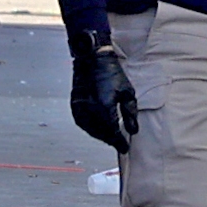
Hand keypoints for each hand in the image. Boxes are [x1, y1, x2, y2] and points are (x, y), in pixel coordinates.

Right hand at [68, 32, 140, 154]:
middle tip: (119, 142)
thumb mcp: (127, 93)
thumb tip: (133, 131)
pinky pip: (83, 123)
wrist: (92, 58)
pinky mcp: (74, 105)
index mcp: (105, 108)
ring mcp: (80, 108)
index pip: (113, 134)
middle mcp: (90, 110)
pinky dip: (91, 128)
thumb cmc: (111, 73)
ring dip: (101, 136)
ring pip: (91, 131)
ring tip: (110, 136)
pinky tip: (98, 128)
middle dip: (111, 140)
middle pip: (102, 134)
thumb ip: (130, 114)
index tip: (125, 148)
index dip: (120, 143)